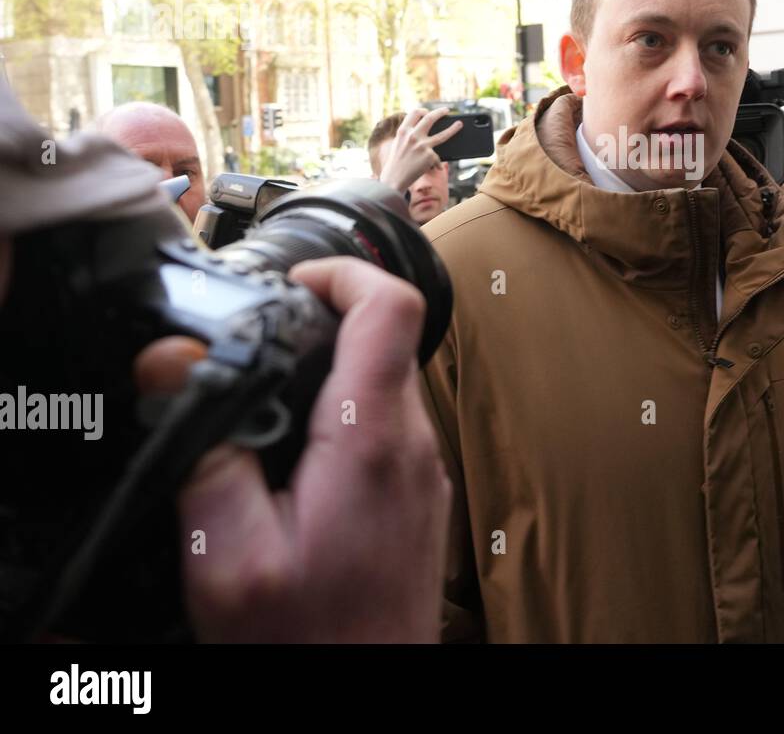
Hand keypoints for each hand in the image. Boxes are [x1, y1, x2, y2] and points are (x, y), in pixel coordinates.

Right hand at [134, 258, 450, 642]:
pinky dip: (343, 420)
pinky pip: (387, 428)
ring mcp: (423, 469)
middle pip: (385, 339)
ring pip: (385, 383)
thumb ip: (208, 459)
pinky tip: (298, 464)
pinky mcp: (419, 494)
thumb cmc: (311, 642)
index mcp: (371, 440)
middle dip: (322, 328)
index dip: (343, 273)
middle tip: (260, 352)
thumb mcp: (228, 559)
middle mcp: (413, 444)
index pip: (392, 306)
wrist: (368, 695)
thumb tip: (177, 367)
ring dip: (331, 377)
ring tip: (269, 413)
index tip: (291, 285)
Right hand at [378, 108, 462, 193]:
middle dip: (440, 112)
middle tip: (446, 110)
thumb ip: (408, 135)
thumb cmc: (396, 163)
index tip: (428, 111)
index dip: (423, 110)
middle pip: (430, 118)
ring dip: (453, 128)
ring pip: (443, 135)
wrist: (394, 179)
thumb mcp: (398, 143)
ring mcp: (422, 145)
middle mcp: (413, 135)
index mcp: (403, 131)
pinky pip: (437, 158)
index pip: (415, 113)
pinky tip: (434, 168)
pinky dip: (436, 164)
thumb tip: (422, 129)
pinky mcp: (429, 156)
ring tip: (459, 124)